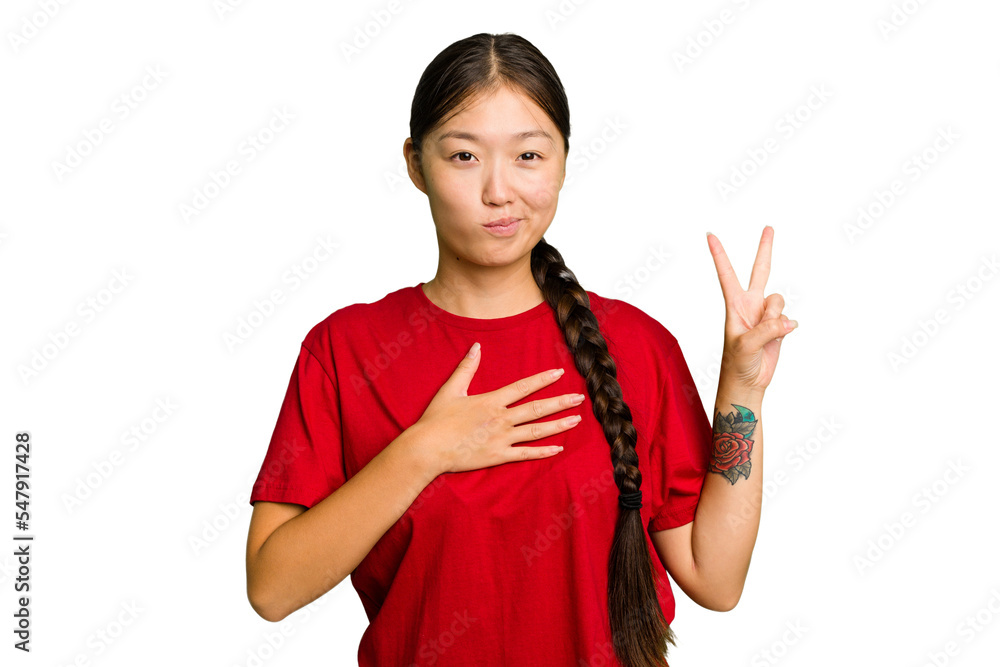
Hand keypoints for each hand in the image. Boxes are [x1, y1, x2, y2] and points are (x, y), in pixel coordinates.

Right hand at [409, 342, 585, 474]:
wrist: (428, 448)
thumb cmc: (436, 419)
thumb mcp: (451, 389)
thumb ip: (466, 368)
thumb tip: (476, 346)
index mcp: (491, 401)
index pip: (523, 387)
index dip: (542, 379)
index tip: (559, 373)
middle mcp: (501, 418)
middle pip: (537, 408)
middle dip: (560, 402)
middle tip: (580, 398)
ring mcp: (502, 438)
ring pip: (537, 430)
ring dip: (558, 425)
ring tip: (576, 420)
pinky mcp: (498, 456)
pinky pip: (526, 454)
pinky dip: (543, 451)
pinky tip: (559, 448)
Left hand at [707, 226, 795, 392]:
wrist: (748, 382)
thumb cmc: (737, 364)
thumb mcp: (745, 346)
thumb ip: (767, 329)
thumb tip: (788, 321)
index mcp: (734, 305)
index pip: (726, 274)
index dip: (719, 254)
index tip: (709, 234)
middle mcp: (750, 304)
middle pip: (760, 271)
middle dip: (765, 249)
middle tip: (769, 227)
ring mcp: (765, 314)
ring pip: (779, 301)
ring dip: (777, 317)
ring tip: (765, 335)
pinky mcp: (778, 325)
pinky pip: (789, 318)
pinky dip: (786, 329)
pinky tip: (776, 341)